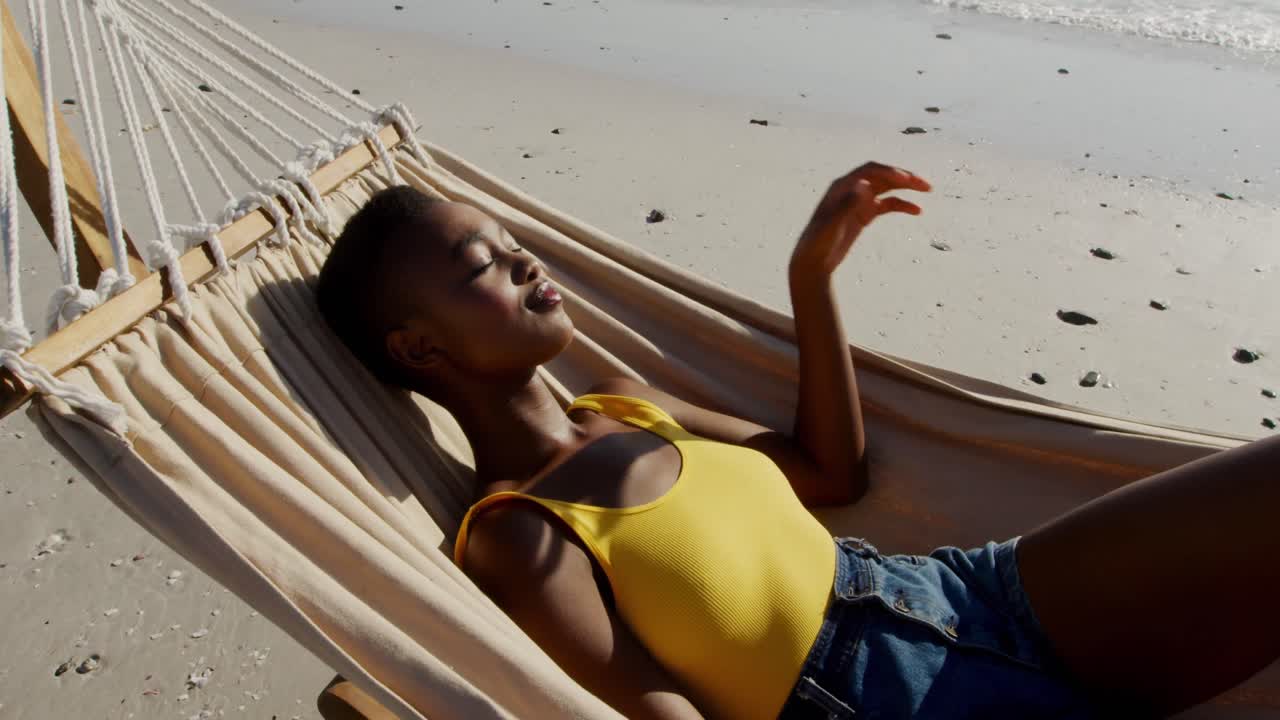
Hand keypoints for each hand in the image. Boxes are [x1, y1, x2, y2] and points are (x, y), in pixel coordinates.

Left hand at [790, 162, 930, 276]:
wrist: (813, 261)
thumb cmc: (818, 242)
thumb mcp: (832, 224)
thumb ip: (847, 204)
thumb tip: (864, 184)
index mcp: (842, 186)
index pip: (870, 170)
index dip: (890, 171)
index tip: (907, 179)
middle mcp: (851, 189)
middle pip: (882, 176)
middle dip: (904, 178)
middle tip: (926, 186)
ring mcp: (858, 201)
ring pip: (887, 188)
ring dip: (906, 188)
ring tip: (926, 192)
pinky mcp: (864, 214)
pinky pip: (887, 205)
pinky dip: (901, 205)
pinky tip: (916, 210)